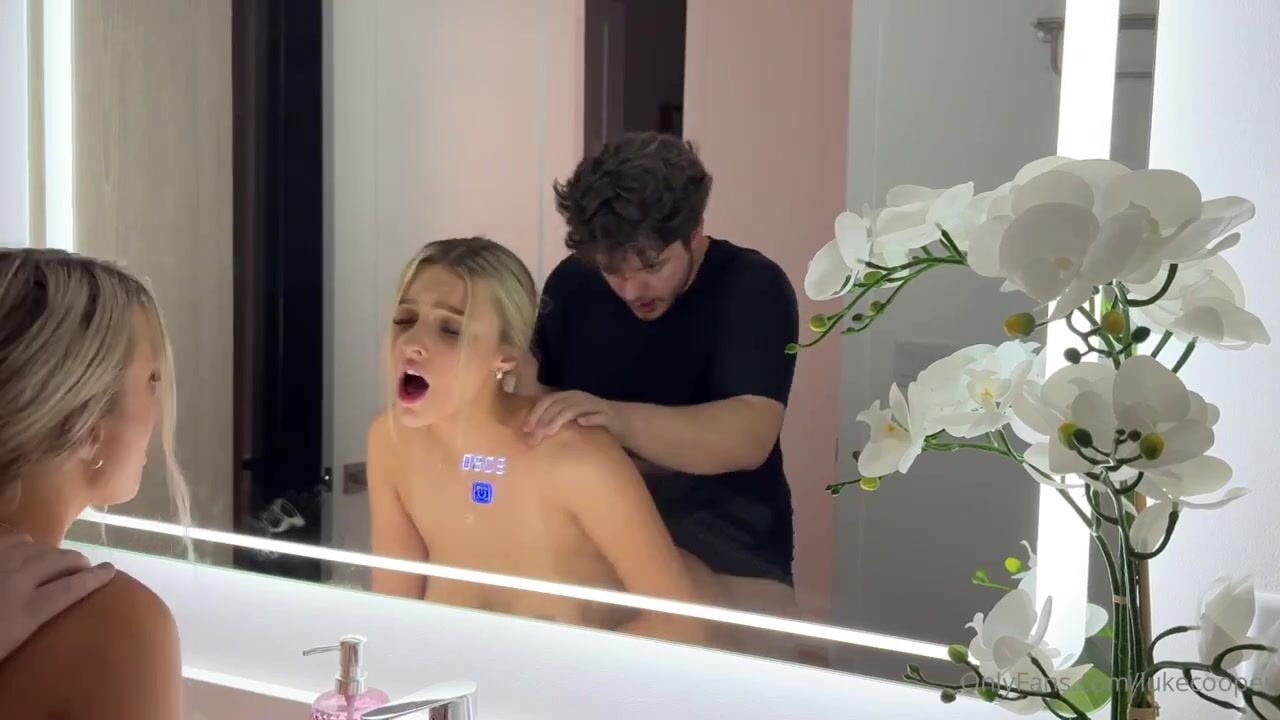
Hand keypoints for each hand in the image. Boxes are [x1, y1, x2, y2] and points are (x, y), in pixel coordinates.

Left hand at [0, 531, 115, 659]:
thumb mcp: (5, 645)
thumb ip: (25, 624)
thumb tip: (40, 612)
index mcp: (27, 611)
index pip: (73, 588)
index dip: (96, 578)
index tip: (111, 571)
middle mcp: (18, 580)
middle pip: (60, 561)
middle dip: (78, 561)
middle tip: (85, 566)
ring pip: (36, 546)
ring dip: (50, 551)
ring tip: (54, 557)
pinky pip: (8, 536)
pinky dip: (20, 539)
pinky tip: (21, 544)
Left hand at [523, 390, 620, 444]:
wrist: (623, 421)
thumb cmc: (592, 421)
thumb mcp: (571, 417)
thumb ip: (553, 419)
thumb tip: (529, 431)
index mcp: (568, 397)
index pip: (547, 401)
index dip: (535, 413)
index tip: (525, 429)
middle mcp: (579, 398)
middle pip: (557, 406)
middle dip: (543, 421)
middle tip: (534, 438)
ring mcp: (594, 405)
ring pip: (573, 409)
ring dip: (559, 420)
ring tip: (548, 432)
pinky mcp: (608, 415)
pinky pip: (598, 416)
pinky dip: (590, 418)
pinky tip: (581, 423)